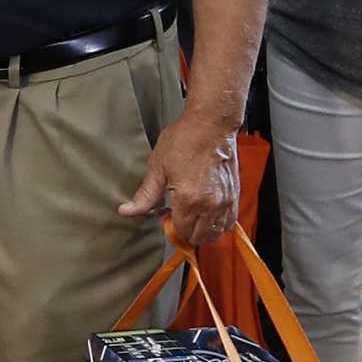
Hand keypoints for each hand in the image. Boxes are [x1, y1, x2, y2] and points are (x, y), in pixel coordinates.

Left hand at [118, 112, 239, 245]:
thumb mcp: (157, 167)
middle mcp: (210, 204)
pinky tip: (207, 211)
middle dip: (185, 231)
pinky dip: (218, 223)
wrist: (211, 124)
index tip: (164, 214)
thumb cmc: (185, 140)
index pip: (181, 232)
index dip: (170, 227)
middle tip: (175, 212)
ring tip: (191, 212)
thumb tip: (126, 211)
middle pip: (199, 237)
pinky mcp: (234, 195)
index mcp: (189, 200)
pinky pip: (230, 222)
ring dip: (202, 230)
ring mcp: (225, 201)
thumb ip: (144, 196)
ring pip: (215, 233)